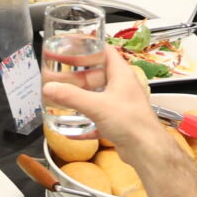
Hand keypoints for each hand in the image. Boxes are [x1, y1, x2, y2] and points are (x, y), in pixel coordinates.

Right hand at [42, 40, 157, 147]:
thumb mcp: (97, 106)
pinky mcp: (117, 122)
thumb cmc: (132, 122)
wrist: (146, 149)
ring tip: (63, 97)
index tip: (73, 46)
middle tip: (61, 74)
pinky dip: (84, 121)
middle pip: (97, 74)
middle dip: (78, 75)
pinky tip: (71, 128)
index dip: (90, 46)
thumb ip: (72, 96)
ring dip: (80, 97)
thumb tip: (51, 88)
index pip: (106, 51)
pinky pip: (96, 118)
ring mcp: (119, 105)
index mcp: (121, 75)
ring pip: (96, 96)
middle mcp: (121, 87)